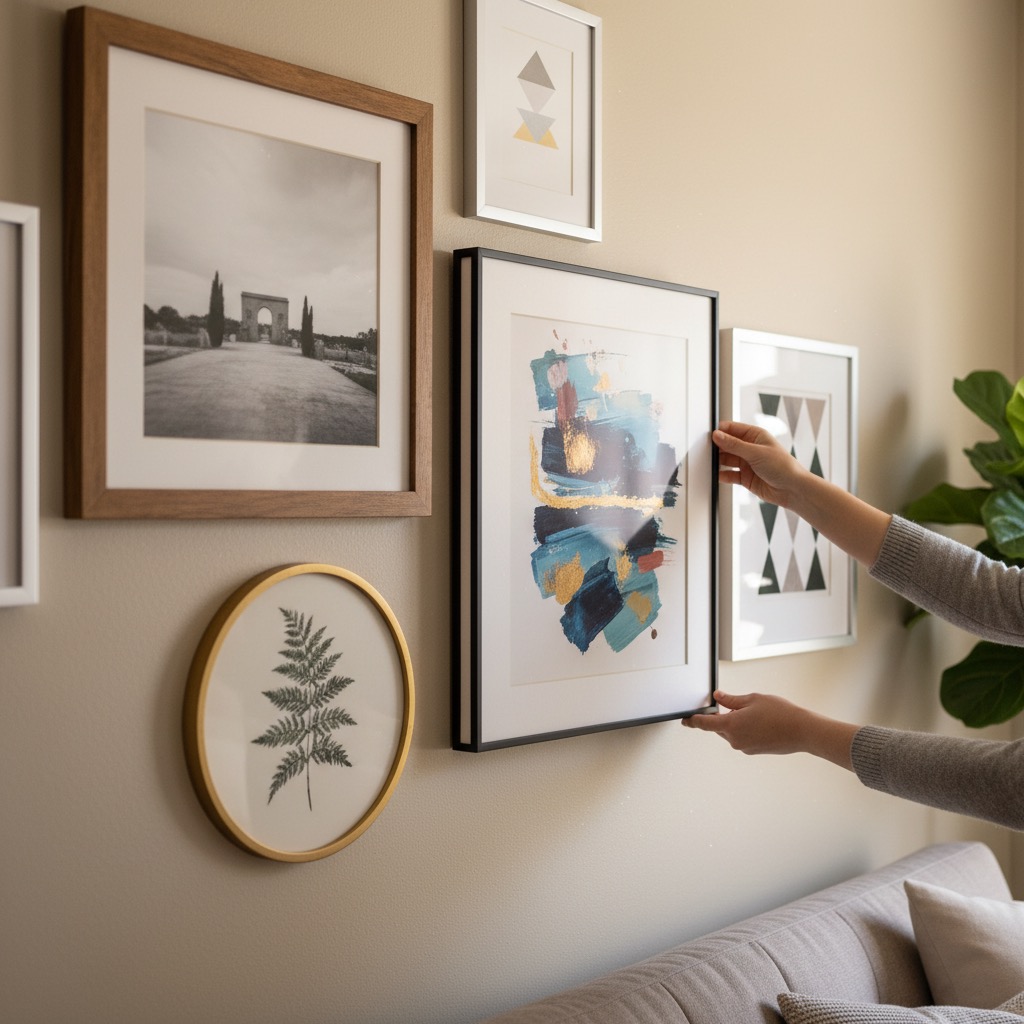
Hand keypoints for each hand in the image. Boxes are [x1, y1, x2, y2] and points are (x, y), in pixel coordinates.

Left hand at [683, 690, 855, 767]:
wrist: (802, 731)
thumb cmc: (779, 713)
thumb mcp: (752, 699)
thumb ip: (731, 699)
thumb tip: (718, 697)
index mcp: (731, 725)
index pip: (704, 724)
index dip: (693, 721)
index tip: (685, 720)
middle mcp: (734, 740)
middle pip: (719, 727)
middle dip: (723, 716)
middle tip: (733, 704)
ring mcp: (744, 747)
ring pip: (731, 733)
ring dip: (736, 723)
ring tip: (755, 712)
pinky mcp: (753, 751)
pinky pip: (742, 738)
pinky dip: (745, 729)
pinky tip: (760, 722)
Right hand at [712, 421, 808, 508]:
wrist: (792, 489)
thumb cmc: (783, 467)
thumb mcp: (756, 452)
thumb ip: (734, 445)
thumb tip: (718, 435)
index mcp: (755, 435)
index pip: (732, 429)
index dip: (720, 431)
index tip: (709, 436)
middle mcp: (750, 448)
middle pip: (727, 444)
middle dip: (717, 447)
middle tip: (705, 450)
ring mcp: (747, 463)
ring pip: (727, 459)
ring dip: (718, 461)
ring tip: (709, 463)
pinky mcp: (745, 477)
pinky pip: (729, 474)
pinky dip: (722, 475)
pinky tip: (716, 475)